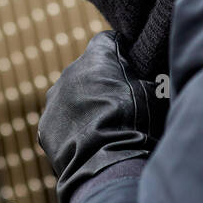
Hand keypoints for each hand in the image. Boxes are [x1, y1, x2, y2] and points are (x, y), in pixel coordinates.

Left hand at [38, 31, 167, 202]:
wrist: (106, 162)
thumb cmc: (135, 122)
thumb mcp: (155, 94)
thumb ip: (150, 79)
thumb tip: (156, 79)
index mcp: (97, 57)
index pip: (107, 41)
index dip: (120, 52)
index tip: (130, 66)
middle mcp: (70, 72)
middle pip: (87, 70)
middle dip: (101, 81)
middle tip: (120, 102)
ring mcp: (54, 99)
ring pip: (71, 95)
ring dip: (85, 105)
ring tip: (104, 126)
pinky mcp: (46, 125)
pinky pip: (61, 121)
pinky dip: (73, 128)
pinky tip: (88, 142)